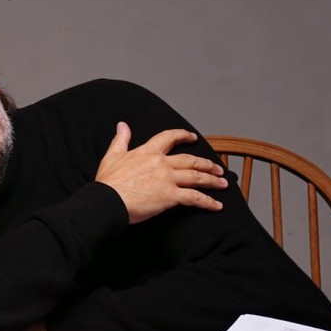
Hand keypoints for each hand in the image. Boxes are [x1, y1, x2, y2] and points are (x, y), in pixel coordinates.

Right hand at [94, 122, 226, 223]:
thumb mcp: (112, 156)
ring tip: (223, 183)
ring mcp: (168, 179)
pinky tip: (216, 205)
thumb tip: (122, 125)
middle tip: (218, 168)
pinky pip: (195, 197)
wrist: (107, 201)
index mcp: (148, 152)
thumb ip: (120, 140)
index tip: (193, 137)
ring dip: (213, 180)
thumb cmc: (108, 182)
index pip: (169, 137)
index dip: (183, 135)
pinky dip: (208, 202)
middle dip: (207, 163)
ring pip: (197, 176)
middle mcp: (161, 163)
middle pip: (191, 160)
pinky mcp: (170, 196)